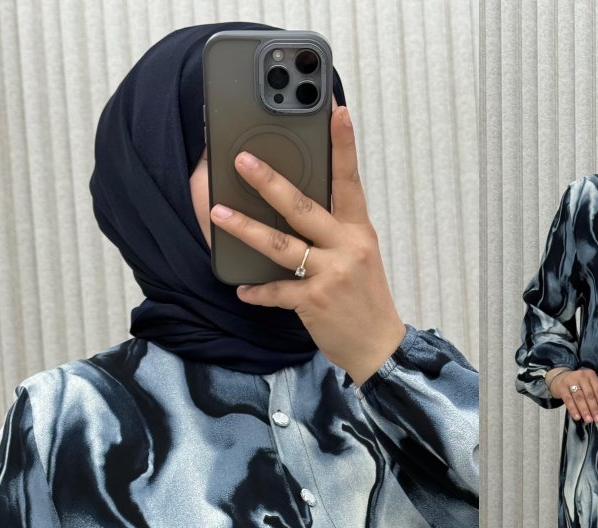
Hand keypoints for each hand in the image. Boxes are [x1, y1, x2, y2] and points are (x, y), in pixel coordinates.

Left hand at [209, 106, 405, 385]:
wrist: (379, 347)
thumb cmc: (366, 299)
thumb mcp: (362, 257)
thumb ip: (336, 231)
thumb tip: (296, 206)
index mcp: (359, 232)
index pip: (351, 181)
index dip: (344, 145)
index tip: (336, 111)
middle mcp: (347, 248)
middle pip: (304, 208)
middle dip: (270, 182)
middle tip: (242, 160)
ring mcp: (331, 275)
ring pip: (281, 246)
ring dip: (245, 228)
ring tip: (217, 212)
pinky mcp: (314, 302)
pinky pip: (277, 291)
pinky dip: (258, 290)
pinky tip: (242, 288)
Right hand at [547, 367, 597, 422]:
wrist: (559, 379)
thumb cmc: (578, 384)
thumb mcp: (588, 385)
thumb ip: (595, 394)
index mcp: (591, 375)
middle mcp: (581, 376)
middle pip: (589, 394)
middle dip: (594, 408)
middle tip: (597, 419)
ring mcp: (570, 381)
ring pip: (579, 398)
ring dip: (584, 410)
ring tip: (588, 420)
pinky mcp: (562, 387)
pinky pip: (568, 400)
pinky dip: (573, 409)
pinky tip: (577, 417)